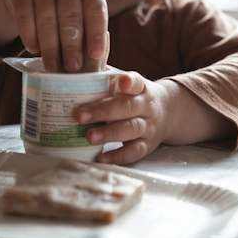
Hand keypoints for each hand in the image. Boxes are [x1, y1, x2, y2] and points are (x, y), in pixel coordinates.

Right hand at [6, 0, 108, 71]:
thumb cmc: (61, 12)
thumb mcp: (78, 15)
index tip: (95, 55)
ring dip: (50, 47)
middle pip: (70, 17)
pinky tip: (33, 49)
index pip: (96, 10)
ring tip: (52, 67)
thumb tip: (91, 63)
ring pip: (47, 19)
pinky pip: (25, 16)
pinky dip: (29, 36)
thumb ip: (86, 33)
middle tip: (72, 67)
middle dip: (72, 45)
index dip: (96, 33)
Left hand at [76, 72, 236, 164]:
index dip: (129, 82)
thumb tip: (70, 79)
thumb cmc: (133, 96)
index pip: (136, 82)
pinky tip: (102, 158)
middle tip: (80, 116)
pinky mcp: (147, 145)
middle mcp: (146, 106)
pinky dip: (118, 156)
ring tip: (89, 136)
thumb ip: (104, 82)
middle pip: (127, 107)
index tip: (122, 83)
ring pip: (131, 129)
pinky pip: (134, 151)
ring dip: (109, 134)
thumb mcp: (124, 85)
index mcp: (140, 87)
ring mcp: (148, 126)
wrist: (167, 112)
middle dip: (103, 111)